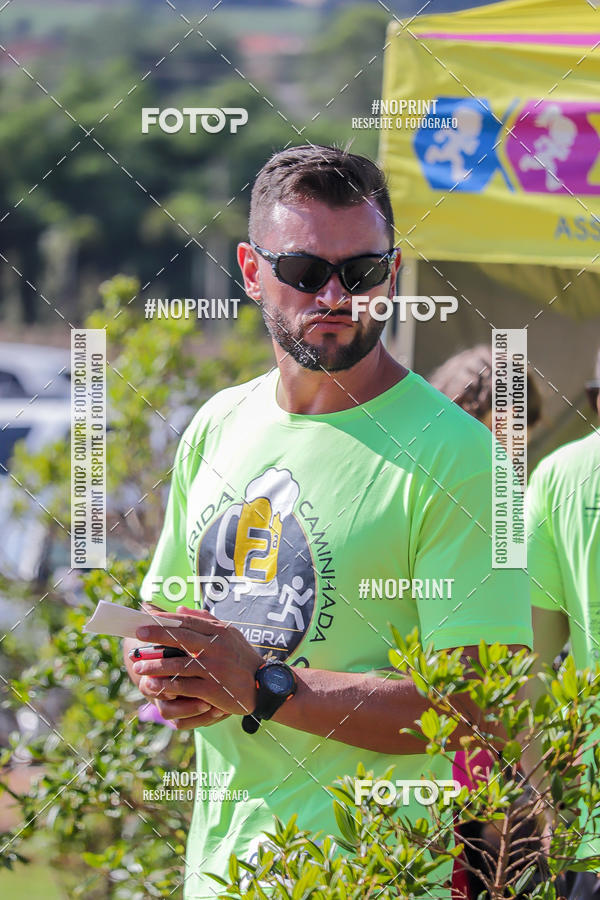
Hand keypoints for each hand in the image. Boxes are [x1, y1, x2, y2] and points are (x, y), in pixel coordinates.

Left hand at [133, 605, 262, 721]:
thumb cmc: (243, 658)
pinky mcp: (214, 690)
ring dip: (156, 665)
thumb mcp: (230, 634)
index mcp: (220, 632)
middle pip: (182, 637)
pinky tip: (153, 687)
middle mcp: (217, 648)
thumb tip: (179, 609)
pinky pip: (185, 687)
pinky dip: (167, 686)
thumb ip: (205, 620)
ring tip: (138, 667)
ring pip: (179, 664)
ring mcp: (215, 669)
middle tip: (137, 633)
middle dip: (157, 634)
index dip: (166, 618)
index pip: (188, 621)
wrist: (265, 686)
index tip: (146, 615)